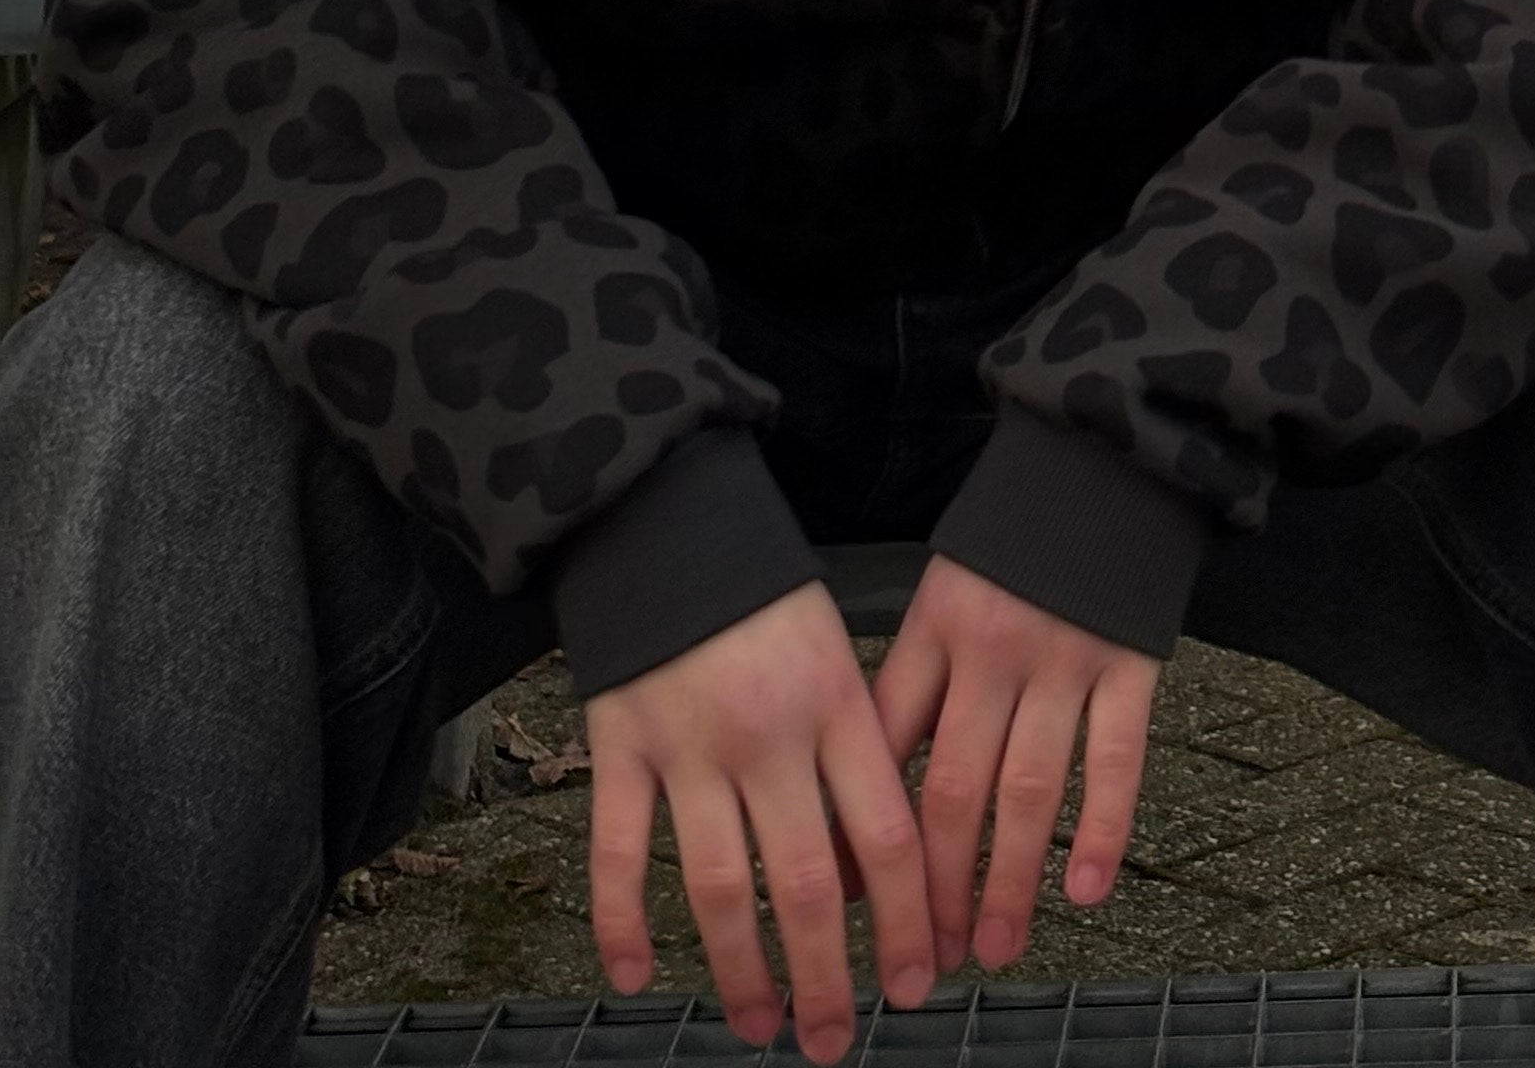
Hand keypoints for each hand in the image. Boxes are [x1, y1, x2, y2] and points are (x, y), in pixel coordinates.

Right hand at [587, 582, 934, 1059]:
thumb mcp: (837, 653)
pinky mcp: (619, 746)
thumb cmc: (765, 595)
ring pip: (716, 887)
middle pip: (804, 882)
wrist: (672, 518)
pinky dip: (622, 923)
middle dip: (826, 977)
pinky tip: (638, 977)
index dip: (906, 921)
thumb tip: (872, 869)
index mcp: (837, 704)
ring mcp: (688, 745)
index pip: (887, 836)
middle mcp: (768, 733)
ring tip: (759, 1027)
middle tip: (836, 1040)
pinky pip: (619, 852)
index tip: (916, 984)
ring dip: (740, 971)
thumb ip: (856, 750)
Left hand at [873, 550, 1162, 973]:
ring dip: (1008, 880)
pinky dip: (1102, 829)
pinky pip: (1115, 759)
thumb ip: (915, 680)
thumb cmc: (1018, 536)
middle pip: (951, 790)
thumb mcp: (945, 591)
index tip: (855, 908)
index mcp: (936, 629)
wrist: (1107, 451)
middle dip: (934, 888)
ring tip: (995, 947)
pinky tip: (1086, 888)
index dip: (868, 834)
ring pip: (1027, 791)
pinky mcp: (1130, 661)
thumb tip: (868, 791)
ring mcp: (1066, 657)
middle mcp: (993, 651)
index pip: (887, 751)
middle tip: (926, 960)